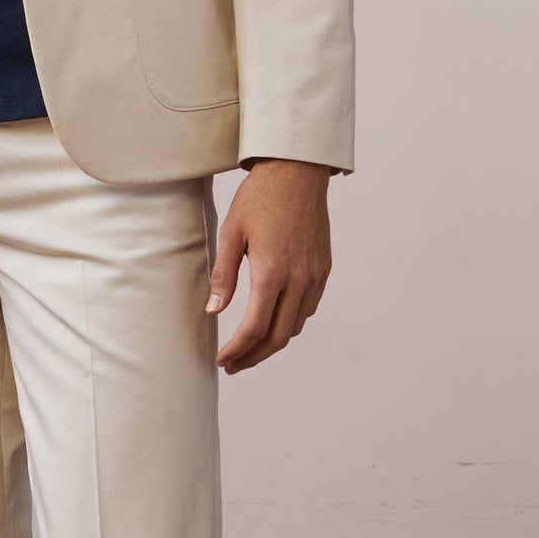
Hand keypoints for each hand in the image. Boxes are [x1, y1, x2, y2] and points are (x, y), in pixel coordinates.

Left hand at [206, 158, 332, 372]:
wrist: (297, 173)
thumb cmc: (259, 198)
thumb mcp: (231, 232)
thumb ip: (224, 275)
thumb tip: (214, 311)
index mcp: (272, 272)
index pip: (254, 328)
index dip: (237, 350)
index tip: (223, 360)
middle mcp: (299, 280)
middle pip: (278, 337)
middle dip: (254, 356)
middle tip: (234, 365)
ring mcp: (315, 276)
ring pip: (295, 326)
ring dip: (272, 342)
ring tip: (250, 346)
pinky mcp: (324, 270)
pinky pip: (308, 308)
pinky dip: (290, 322)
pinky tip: (273, 319)